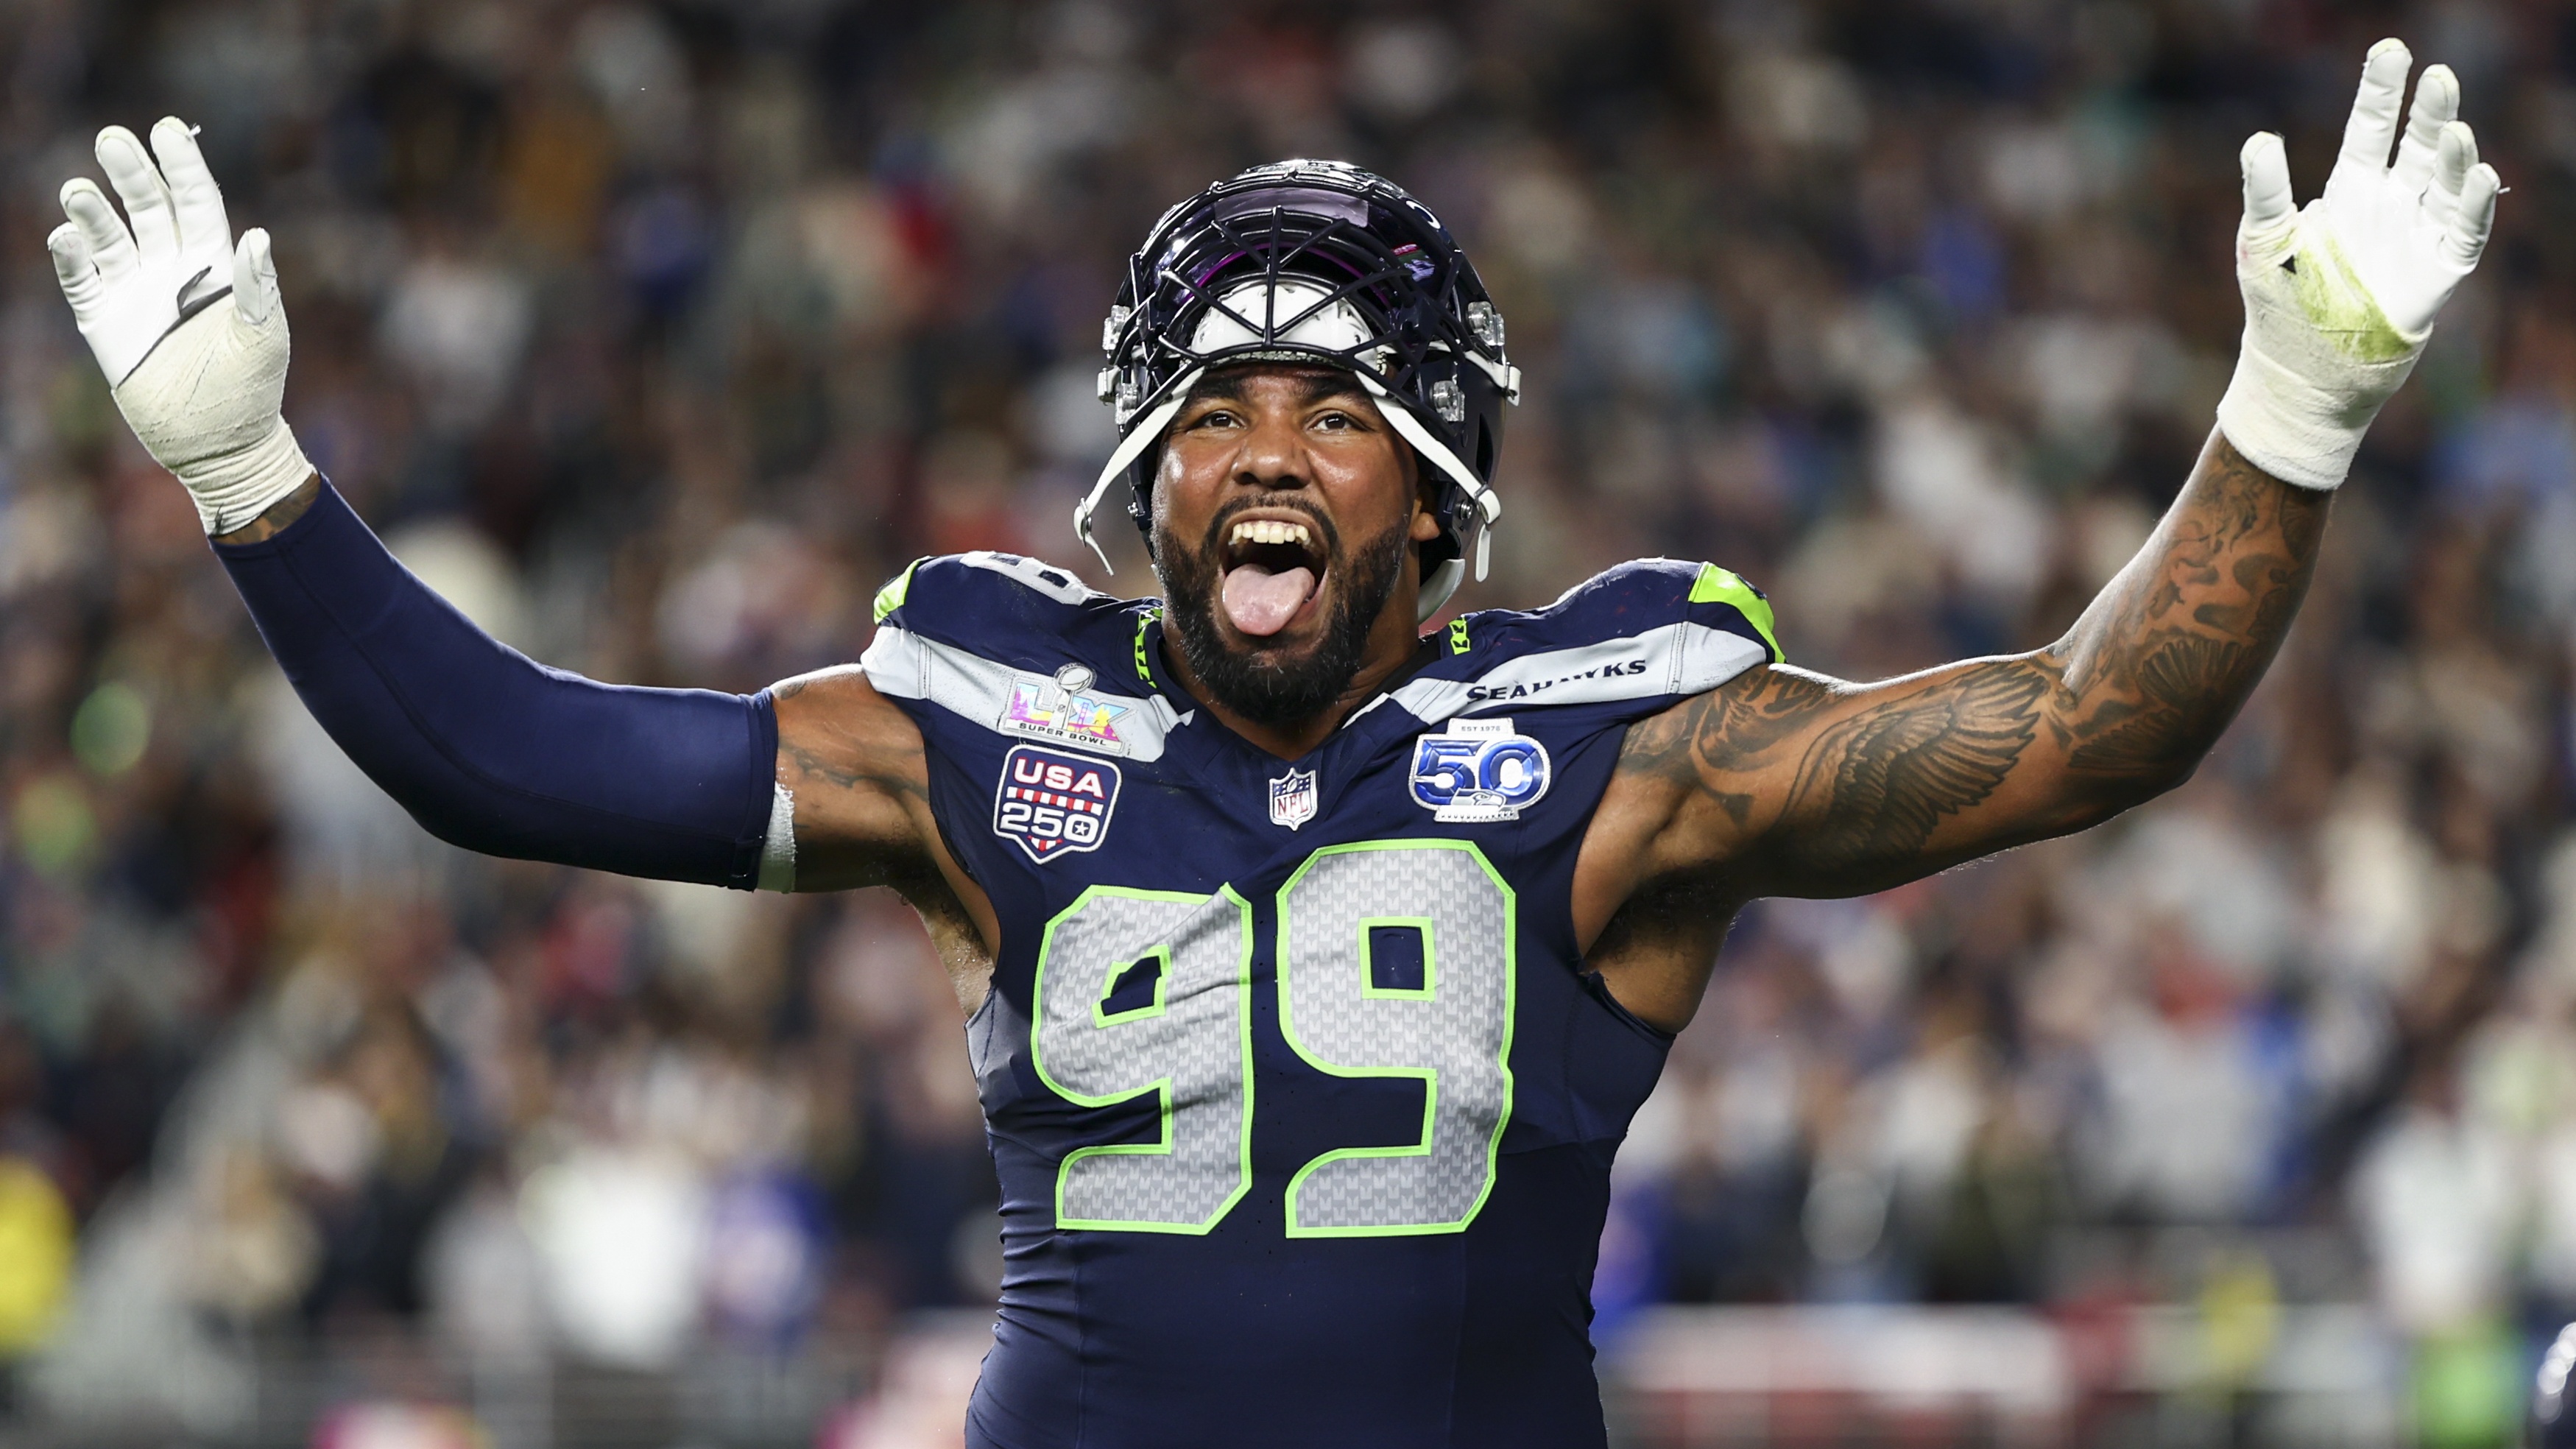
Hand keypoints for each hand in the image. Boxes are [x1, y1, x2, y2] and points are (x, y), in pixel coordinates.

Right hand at [49, 118, 310, 534]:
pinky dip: (71, 255)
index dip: (183, 166)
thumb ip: (258, 287)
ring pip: (108, 236)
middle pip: (147, 207)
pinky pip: (80, 279)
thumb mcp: (263, 337)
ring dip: (92, 210)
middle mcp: (171, 269)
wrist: (218, 444)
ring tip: (79, 190)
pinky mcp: (104, 321)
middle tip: (113, 141)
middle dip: (131, 173)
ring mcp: (134, 292)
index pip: (196, 203)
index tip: (167, 129)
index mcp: (215, 265)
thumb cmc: (251, 389)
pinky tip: (65, 235)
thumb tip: (257, 235)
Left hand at [2216, 38, 2500, 490]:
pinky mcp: (2436, 275)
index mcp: (2347, 192)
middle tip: (2437, 75)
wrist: (2302, 376)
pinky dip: (2475, 205)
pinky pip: (2464, 233)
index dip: (2381, 91)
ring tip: (2452, 129)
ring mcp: (2416, 238)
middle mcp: (2388, 207)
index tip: (2392, 49)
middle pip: (2416, 147)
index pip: (2369, 129)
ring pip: (2446, 184)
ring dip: (2453, 156)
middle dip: (2428, 112)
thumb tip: (2259, 138)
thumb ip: (2265, 192)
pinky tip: (2480, 175)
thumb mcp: (2263, 243)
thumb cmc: (2278, 309)